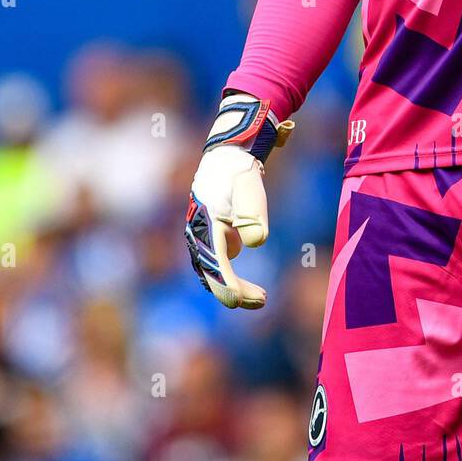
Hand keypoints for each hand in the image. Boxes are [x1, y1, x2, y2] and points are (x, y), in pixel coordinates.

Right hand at [184, 93, 293, 308]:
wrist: (227, 157)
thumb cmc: (239, 173)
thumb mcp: (250, 189)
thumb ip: (253, 213)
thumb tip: (256, 242)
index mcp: (206, 225)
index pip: (216, 263)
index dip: (228, 286)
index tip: (240, 302)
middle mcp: (198, 234)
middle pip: (213, 273)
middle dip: (235, 291)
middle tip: (263, 301)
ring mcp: (201, 237)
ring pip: (213, 271)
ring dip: (233, 287)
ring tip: (260, 298)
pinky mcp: (209, 237)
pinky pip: (216, 264)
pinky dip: (229, 278)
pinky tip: (245, 287)